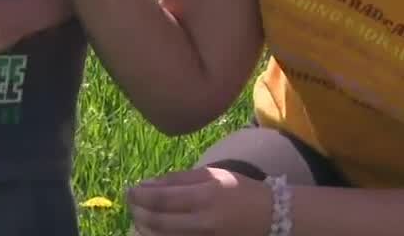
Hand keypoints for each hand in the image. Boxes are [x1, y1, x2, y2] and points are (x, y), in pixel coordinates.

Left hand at [127, 167, 272, 235]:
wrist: (273, 217)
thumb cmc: (240, 191)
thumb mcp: (212, 175)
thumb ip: (178, 179)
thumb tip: (146, 185)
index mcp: (205, 196)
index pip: (160, 199)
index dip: (138, 196)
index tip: (129, 191)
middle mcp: (204, 222)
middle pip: (157, 222)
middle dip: (137, 212)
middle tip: (131, 204)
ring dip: (144, 228)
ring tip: (140, 217)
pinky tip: (156, 229)